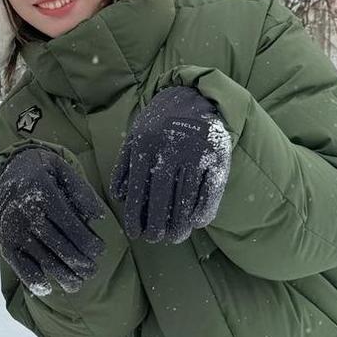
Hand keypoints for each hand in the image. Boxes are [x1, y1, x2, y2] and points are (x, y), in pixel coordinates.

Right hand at [0, 147, 104, 295]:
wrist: (8, 171)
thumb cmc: (42, 171)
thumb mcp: (62, 169)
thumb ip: (81, 191)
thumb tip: (99, 217)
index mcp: (42, 192)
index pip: (70, 225)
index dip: (88, 242)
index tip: (100, 252)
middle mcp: (24, 212)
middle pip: (58, 245)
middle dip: (79, 262)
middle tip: (92, 271)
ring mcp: (12, 229)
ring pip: (42, 258)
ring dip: (62, 275)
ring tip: (77, 284)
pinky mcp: (4, 241)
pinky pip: (19, 265)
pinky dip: (32, 279)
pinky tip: (48, 288)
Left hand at [110, 86, 230, 243]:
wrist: (194, 97)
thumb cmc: (159, 123)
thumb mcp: (136, 136)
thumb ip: (125, 164)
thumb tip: (119, 196)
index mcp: (145, 146)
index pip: (138, 188)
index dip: (136, 215)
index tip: (135, 233)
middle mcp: (170, 150)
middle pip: (162, 196)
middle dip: (157, 223)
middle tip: (155, 239)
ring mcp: (195, 153)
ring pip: (186, 196)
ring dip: (181, 222)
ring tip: (176, 237)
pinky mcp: (217, 157)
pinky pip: (211, 189)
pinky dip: (205, 208)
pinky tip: (198, 222)